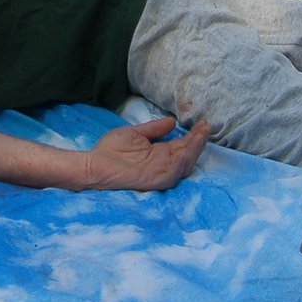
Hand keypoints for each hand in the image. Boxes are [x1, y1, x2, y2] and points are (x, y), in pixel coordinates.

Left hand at [81, 117, 208, 190]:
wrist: (94, 164)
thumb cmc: (110, 151)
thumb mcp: (135, 134)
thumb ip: (154, 129)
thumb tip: (172, 121)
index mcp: (159, 154)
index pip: (182, 145)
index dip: (193, 135)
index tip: (202, 122)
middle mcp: (163, 165)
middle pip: (188, 154)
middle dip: (198, 140)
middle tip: (206, 126)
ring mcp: (160, 173)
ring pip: (185, 163)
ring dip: (195, 148)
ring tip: (201, 133)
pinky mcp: (155, 180)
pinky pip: (174, 172)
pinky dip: (183, 161)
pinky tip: (188, 148)